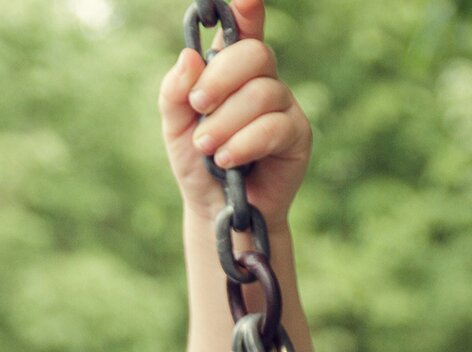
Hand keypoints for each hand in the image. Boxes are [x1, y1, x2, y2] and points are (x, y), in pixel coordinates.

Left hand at [158, 0, 311, 224]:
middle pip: (254, 54)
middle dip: (221, 78)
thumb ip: (175, 93)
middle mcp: (262, 82)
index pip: (242, 32)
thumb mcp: (175, 129)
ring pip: (262, 93)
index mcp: (231, 72)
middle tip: (198, 105)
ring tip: (208, 148)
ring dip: (226, 121)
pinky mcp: (297, 136)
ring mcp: (283, 106)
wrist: (216, 211)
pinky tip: (227, 160)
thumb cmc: (197, 165)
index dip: (246, 13)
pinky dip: (245, 141)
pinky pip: (275, 126)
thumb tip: (188, 57)